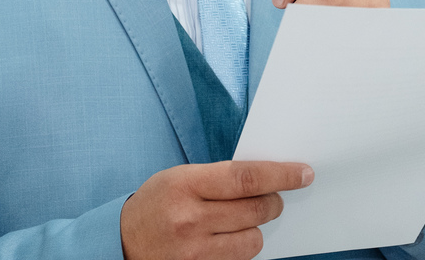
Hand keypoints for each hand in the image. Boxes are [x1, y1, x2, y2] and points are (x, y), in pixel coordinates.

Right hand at [120, 160, 313, 259]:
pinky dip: (241, 249)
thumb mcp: (180, 177)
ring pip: (254, 240)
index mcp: (185, 186)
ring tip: (238, 222)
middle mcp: (190, 220)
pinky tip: (226, 240)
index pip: (247, 178)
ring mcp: (194, 253)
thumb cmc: (156, 204)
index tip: (304, 173)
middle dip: (274, 201)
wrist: (120, 244)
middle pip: (257, 209)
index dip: (281, 174)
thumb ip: (220, 177)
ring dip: (255, 229)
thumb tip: (269, 178)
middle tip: (273, 198)